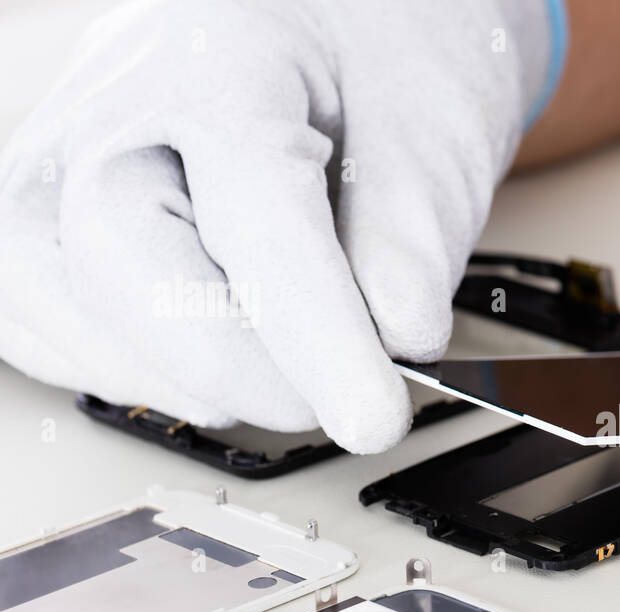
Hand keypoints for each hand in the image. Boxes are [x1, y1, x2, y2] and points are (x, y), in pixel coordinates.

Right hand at [0, 0, 560, 451]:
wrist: (329, 22)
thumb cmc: (376, 54)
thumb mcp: (429, 137)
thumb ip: (411, 243)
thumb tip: (396, 340)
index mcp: (217, 54)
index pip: (256, 218)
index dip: (318, 338)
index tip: (374, 416)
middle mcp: (109, 99)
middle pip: (127, 265)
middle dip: (245, 369)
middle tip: (345, 403)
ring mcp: (56, 160)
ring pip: (73, 310)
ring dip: (194, 377)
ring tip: (289, 366)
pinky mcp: (41, 224)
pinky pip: (50, 329)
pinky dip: (142, 372)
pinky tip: (216, 361)